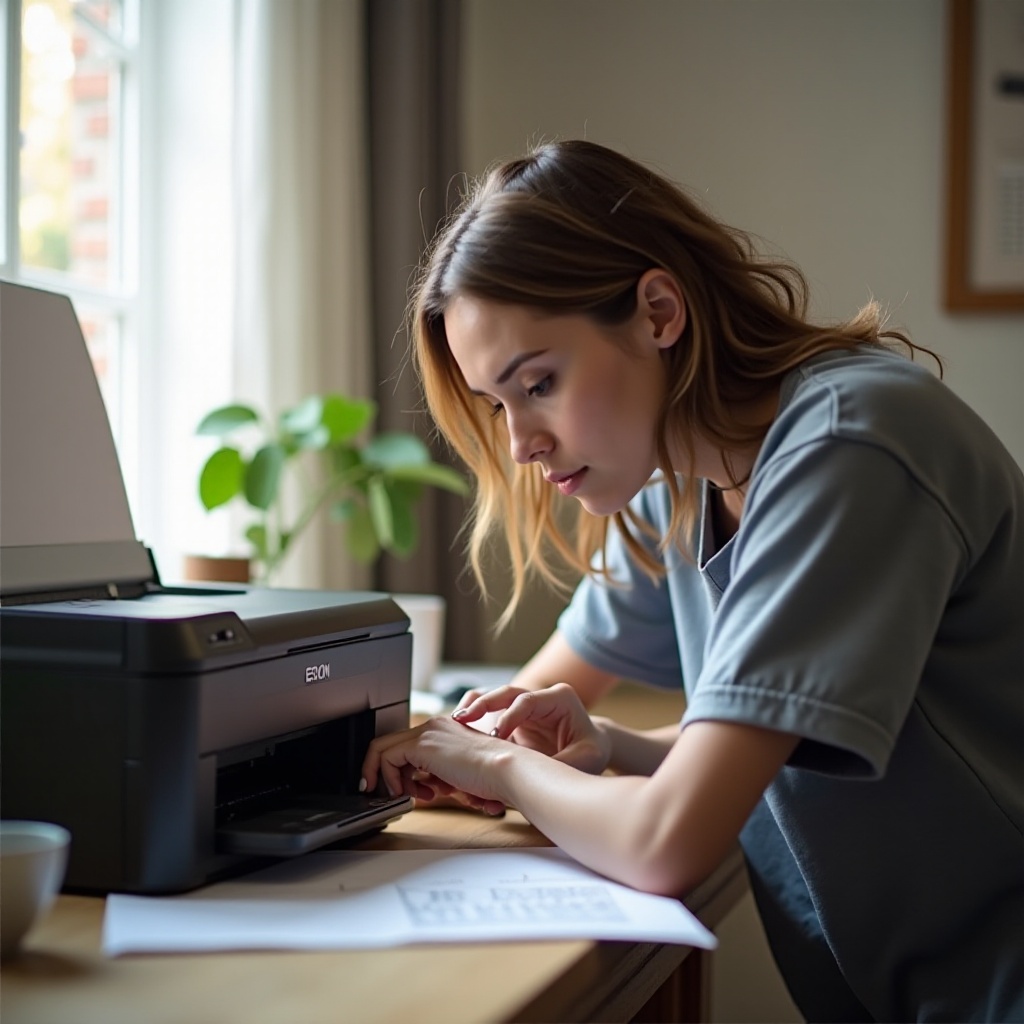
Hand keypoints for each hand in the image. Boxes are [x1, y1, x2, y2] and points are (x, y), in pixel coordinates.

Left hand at [361, 716, 507, 814]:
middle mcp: (433, 726)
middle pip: (389, 744)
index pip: (407, 745)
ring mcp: (427, 732)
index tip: (407, 790)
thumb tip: (422, 787)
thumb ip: (440, 776)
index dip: (401, 770)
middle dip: (384, 772)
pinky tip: (407, 794)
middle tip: (392, 794)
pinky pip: (385, 759)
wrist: (506, 771)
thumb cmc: (492, 777)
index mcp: (444, 730)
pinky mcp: (422, 744)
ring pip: (381, 750)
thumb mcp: (460, 775)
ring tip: (408, 797)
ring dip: (388, 779)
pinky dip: (389, 779)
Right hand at [452, 683, 610, 774]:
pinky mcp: (510, 718)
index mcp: (559, 697)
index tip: (496, 738)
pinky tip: (457, 731)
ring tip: (454, 721)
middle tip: (463, 719)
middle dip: (484, 704)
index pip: (528, 700)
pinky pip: (487, 713)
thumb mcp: (588, 758)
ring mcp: (522, 706)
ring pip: (492, 696)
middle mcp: (537, 697)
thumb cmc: (590, 752)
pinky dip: (473, 719)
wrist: (588, 751)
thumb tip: (541, 773)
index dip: (509, 716)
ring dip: (473, 707)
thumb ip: (567, 763)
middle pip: (506, 692)